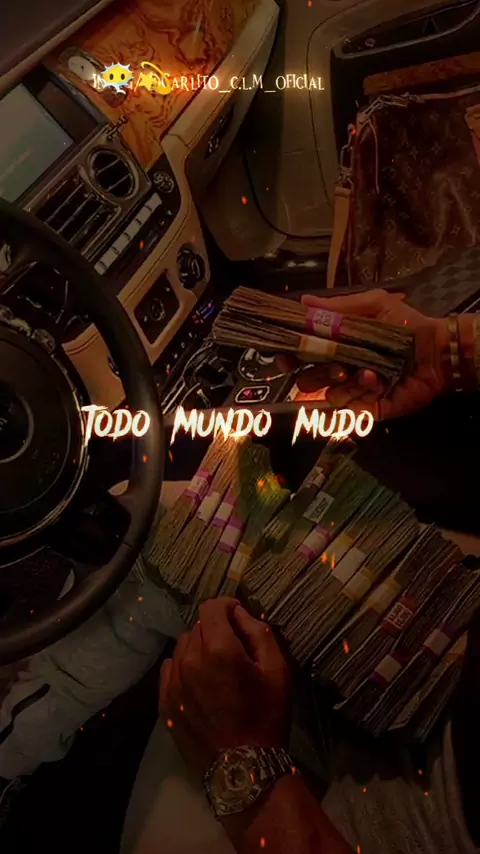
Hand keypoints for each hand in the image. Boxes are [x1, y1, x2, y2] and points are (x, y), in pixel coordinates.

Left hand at [159, 598, 291, 773]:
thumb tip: (240, 614)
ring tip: (216, 668)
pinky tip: (200, 683)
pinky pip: (171, 669)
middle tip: (234, 649)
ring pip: (183, 647)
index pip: (211, 607)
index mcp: (218, 648)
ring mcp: (173, 682)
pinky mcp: (165, 701)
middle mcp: (189, 660)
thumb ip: (258, 632)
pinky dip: (185, 667)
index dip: (227, 606)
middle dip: (216, 629)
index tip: (238, 617)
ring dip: (199, 648)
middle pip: (198, 627)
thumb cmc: (267, 716)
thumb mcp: (278, 669)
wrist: (244, 768)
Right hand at [279, 289, 449, 419]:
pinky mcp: (369, 408)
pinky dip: (363, 390)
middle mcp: (340, 370)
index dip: (289, 357)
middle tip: (332, 365)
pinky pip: (353, 407)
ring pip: (329, 395)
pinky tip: (377, 379)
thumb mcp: (373, 306)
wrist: (437, 350)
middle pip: (308, 380)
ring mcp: (354, 391)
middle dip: (314, 374)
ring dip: (343, 381)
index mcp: (336, 346)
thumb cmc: (407, 325)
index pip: (302, 355)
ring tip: (362, 370)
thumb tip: (304, 301)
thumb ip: (338, 307)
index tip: (285, 357)